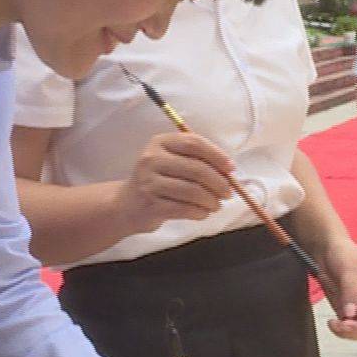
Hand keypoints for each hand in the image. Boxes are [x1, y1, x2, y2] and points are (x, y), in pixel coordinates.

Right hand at [116, 132, 235, 235]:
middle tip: (228, 193)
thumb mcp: (171, 162)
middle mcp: (151, 159)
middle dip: (219, 183)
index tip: (231, 168)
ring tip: (216, 205)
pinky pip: (184, 209)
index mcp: (160, 142)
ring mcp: (149, 182)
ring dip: (211, 201)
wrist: (126, 205)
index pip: (194, 143)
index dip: (217, 155)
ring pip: (192, 191)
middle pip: (196, 169)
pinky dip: (200, 212)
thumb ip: (196, 161)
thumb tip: (228, 172)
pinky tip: (203, 213)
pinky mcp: (150, 205)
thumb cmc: (157, 181)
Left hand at [319, 238, 356, 339]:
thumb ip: (350, 291)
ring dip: (351, 332)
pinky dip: (340, 331)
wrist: (326, 251)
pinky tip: (332, 323)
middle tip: (346, 322)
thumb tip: (351, 313)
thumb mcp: (349, 269)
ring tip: (338, 324)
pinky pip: (348, 329)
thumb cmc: (344, 252)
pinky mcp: (346, 312)